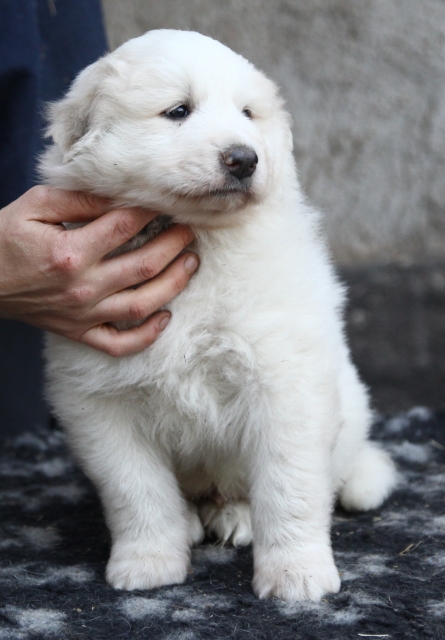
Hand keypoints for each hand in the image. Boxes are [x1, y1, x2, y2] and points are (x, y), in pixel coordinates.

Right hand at [0, 186, 198, 355]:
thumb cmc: (5, 240)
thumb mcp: (34, 206)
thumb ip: (78, 199)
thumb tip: (118, 194)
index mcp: (70, 252)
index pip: (125, 226)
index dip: (151, 211)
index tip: (168, 201)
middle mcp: (82, 287)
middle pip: (144, 265)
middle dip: (175, 244)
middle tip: (191, 230)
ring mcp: (83, 314)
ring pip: (142, 304)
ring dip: (174, 284)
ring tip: (191, 264)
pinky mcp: (79, 331)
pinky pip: (120, 343)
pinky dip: (146, 336)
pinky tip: (165, 317)